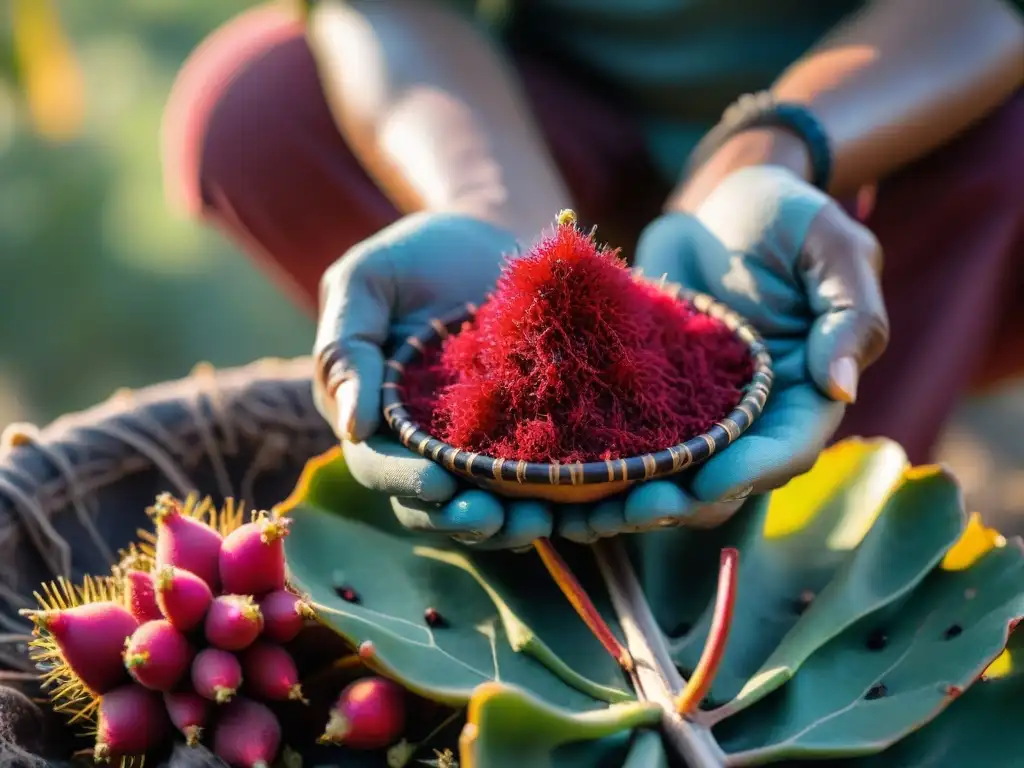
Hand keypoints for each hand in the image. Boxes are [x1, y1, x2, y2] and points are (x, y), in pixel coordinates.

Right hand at [313, 212, 555, 548]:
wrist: (493, 239)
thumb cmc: (418, 255)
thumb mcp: (367, 281)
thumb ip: (348, 345)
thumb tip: (350, 425)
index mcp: (381, 421)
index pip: (381, 465)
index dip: (405, 482)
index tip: (439, 484)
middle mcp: (431, 450)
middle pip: (441, 505)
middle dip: (470, 521)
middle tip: (502, 520)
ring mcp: (487, 451)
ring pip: (499, 508)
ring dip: (524, 524)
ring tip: (550, 521)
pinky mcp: (540, 444)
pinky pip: (555, 482)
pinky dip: (578, 498)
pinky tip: (606, 497)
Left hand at [554, 165, 888, 540]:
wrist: (716, 202)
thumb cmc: (786, 216)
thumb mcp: (830, 248)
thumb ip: (848, 314)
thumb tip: (840, 388)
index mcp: (804, 395)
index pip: (785, 451)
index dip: (748, 473)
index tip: (706, 484)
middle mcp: (750, 419)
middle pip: (721, 480)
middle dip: (679, 503)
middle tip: (631, 510)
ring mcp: (695, 415)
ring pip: (667, 476)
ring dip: (628, 503)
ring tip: (581, 518)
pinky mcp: (647, 401)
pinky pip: (624, 443)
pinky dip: (594, 469)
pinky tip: (553, 488)